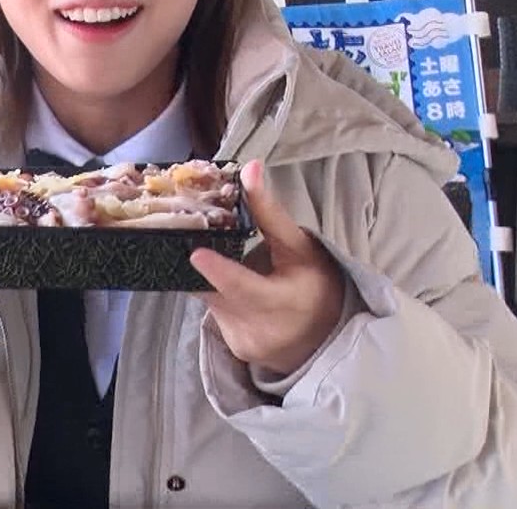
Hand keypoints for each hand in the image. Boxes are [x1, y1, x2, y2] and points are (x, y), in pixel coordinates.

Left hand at [189, 159, 346, 375]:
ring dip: (208, 279)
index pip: (245, 288)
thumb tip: (250, 168)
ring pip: (209, 301)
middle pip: (215, 291)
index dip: (219, 272)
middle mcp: (261, 328)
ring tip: (215, 260)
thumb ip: (270, 212)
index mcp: (283, 302)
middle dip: (201, 264)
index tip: (197, 254)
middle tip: (188, 236)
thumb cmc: (317, 284)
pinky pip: (214, 312)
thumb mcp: (300, 247)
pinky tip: (228, 287)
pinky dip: (216, 295)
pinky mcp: (235, 348)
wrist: (328, 336)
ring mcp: (245, 342)